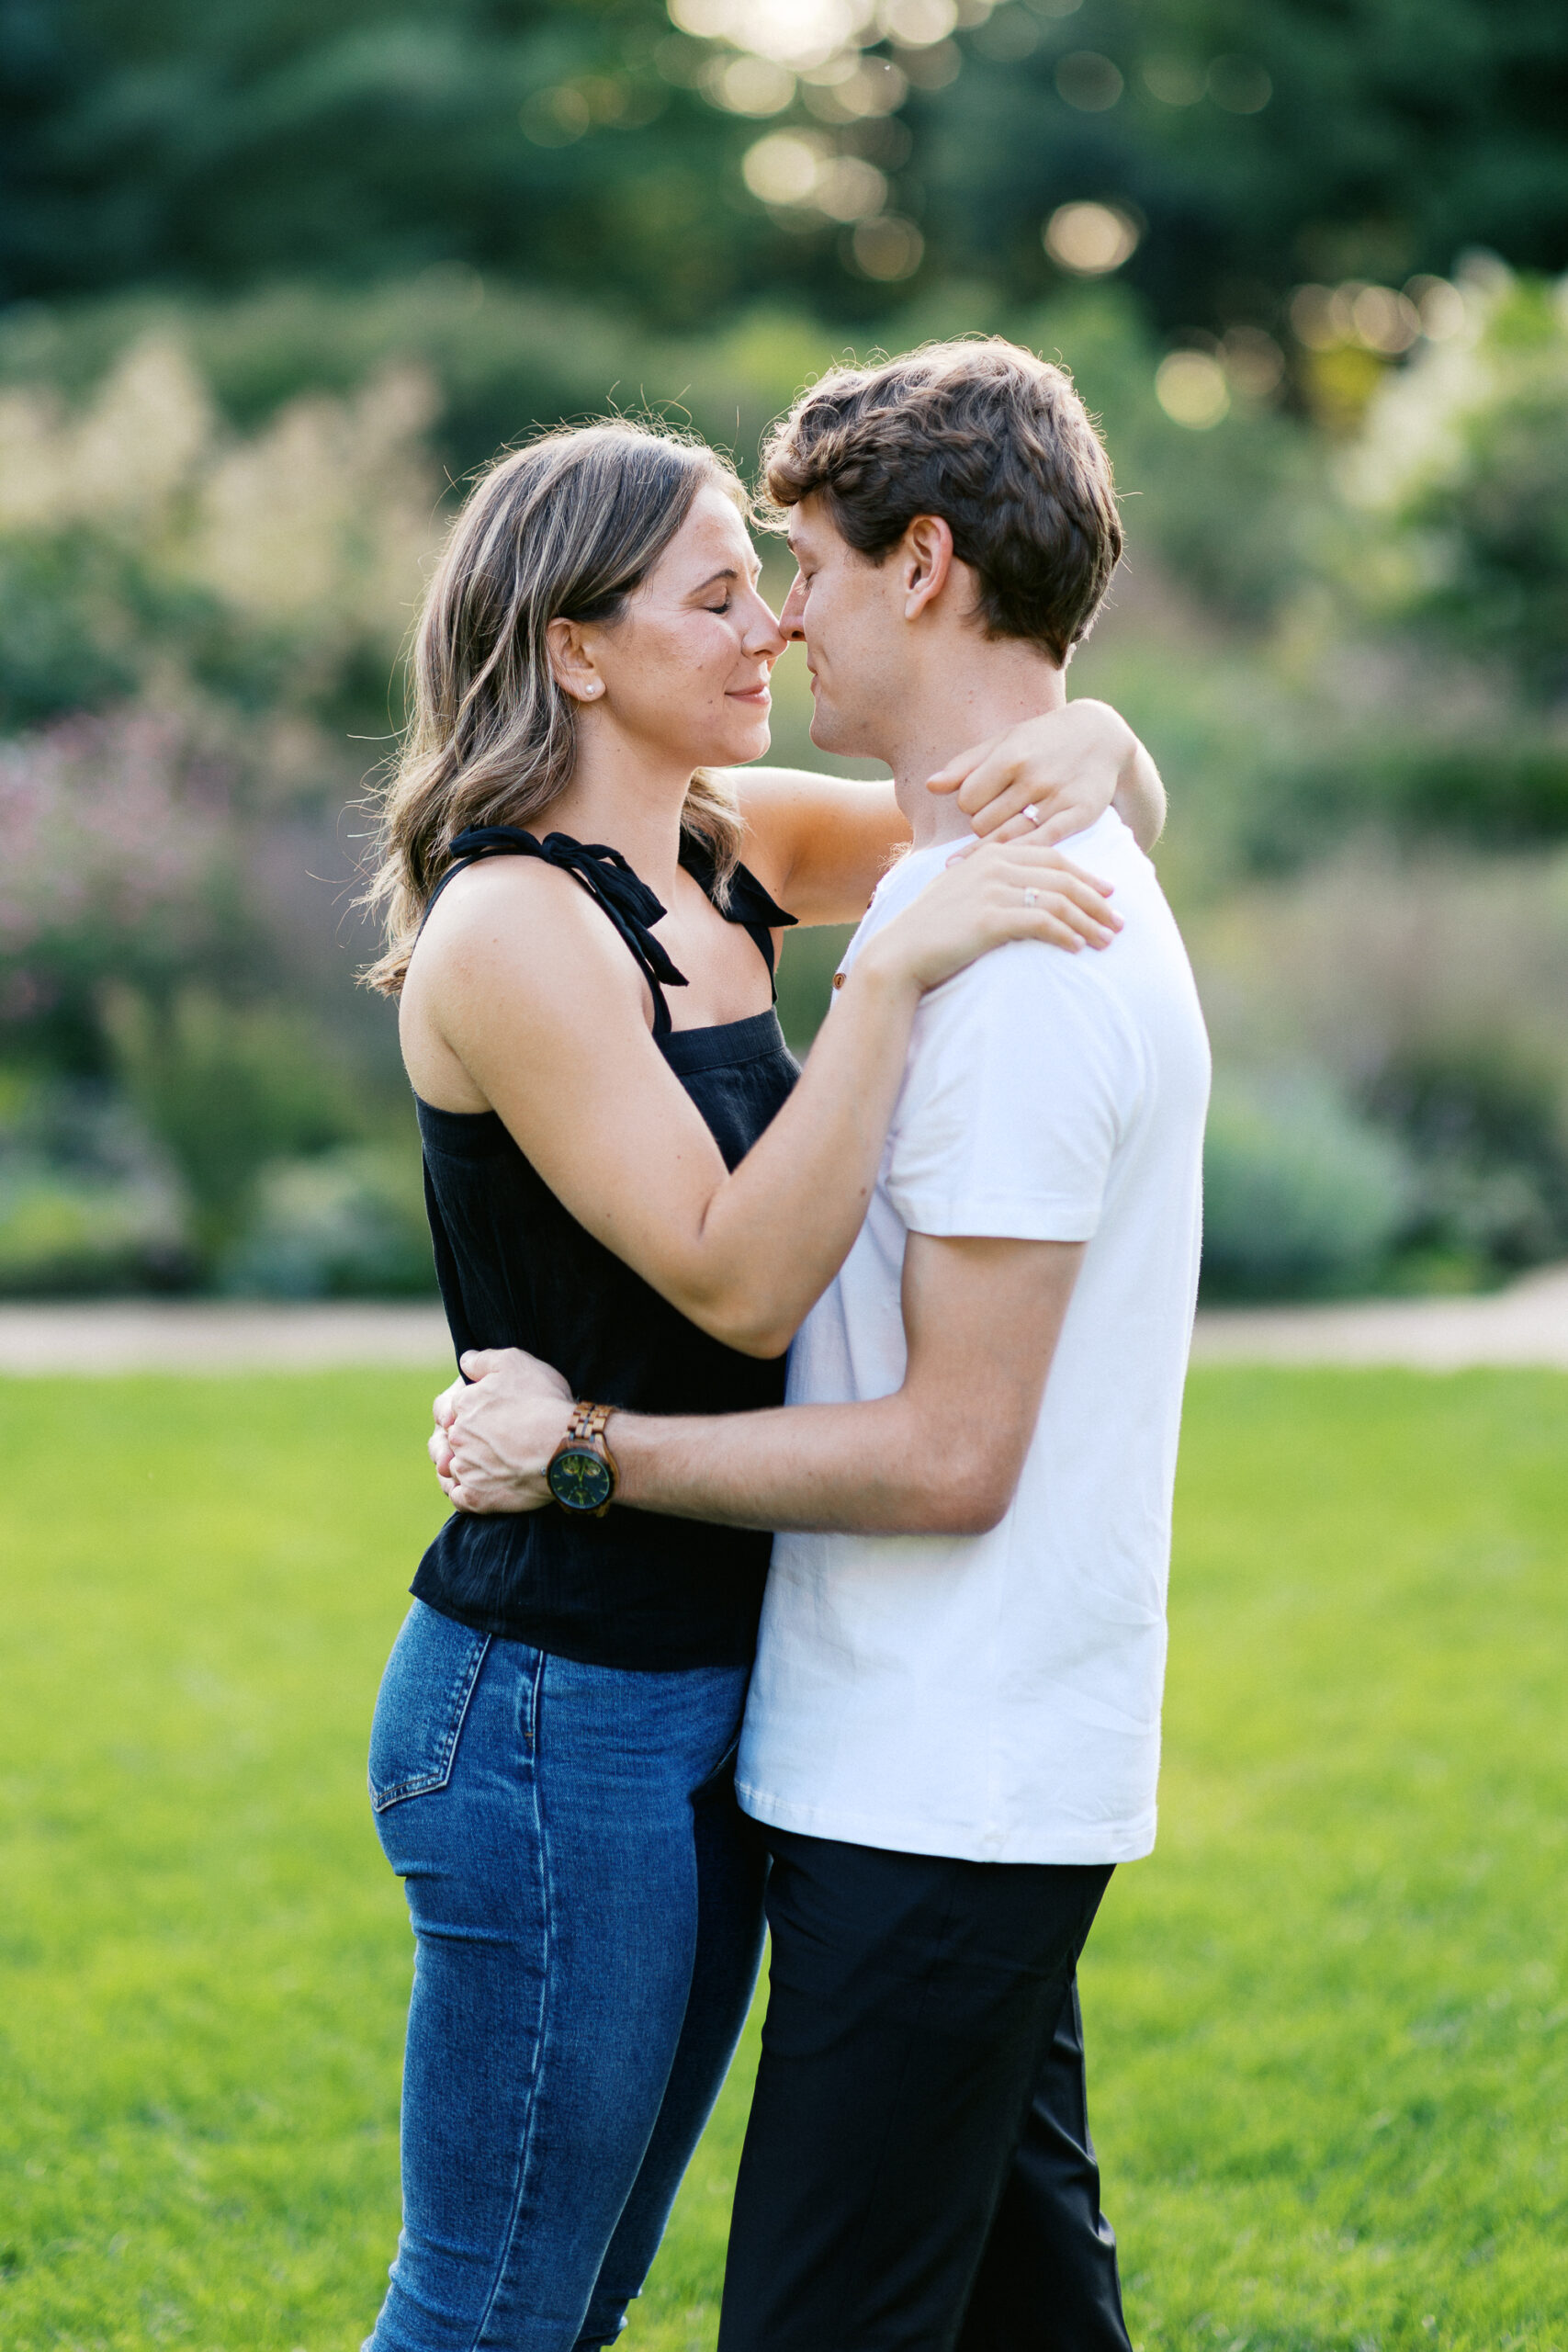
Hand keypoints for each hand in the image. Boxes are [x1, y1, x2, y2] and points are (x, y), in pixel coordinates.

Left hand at [428, 1347, 574, 1514]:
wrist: (564, 1447)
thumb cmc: (543, 1401)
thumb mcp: (515, 1362)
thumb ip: (483, 1360)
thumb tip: (465, 1361)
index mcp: (462, 1404)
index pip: (450, 1406)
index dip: (469, 1408)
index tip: (490, 1413)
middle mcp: (457, 1437)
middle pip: (450, 1437)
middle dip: (464, 1437)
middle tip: (490, 1440)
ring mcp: (465, 1469)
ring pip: (452, 1467)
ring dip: (463, 1466)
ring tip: (486, 1465)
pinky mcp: (476, 1498)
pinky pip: (458, 1498)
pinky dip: (463, 1493)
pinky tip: (477, 1489)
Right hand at [860, 834, 1120, 999]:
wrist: (899, 954)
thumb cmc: (930, 931)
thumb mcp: (961, 894)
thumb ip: (991, 883)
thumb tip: (1023, 895)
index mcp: (992, 853)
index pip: (1053, 857)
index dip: (1086, 875)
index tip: (1109, 893)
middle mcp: (995, 865)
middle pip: (1063, 877)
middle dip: (1097, 900)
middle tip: (1120, 922)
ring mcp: (993, 890)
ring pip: (1058, 900)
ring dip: (1089, 922)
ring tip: (1108, 941)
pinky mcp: (990, 917)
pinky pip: (1042, 922)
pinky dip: (1066, 934)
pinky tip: (1079, 948)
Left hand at [925, 701, 1136, 846]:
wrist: (1101, 737)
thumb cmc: (1042, 740)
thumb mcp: (1004, 741)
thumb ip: (965, 765)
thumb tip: (931, 786)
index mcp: (1010, 756)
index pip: (966, 799)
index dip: (969, 804)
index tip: (981, 802)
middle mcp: (1032, 777)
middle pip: (983, 823)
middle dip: (984, 824)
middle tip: (997, 817)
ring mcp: (1056, 798)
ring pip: (1007, 839)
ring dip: (999, 841)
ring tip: (1003, 834)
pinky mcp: (1078, 815)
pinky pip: (1040, 845)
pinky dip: (1021, 855)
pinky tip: (1010, 862)